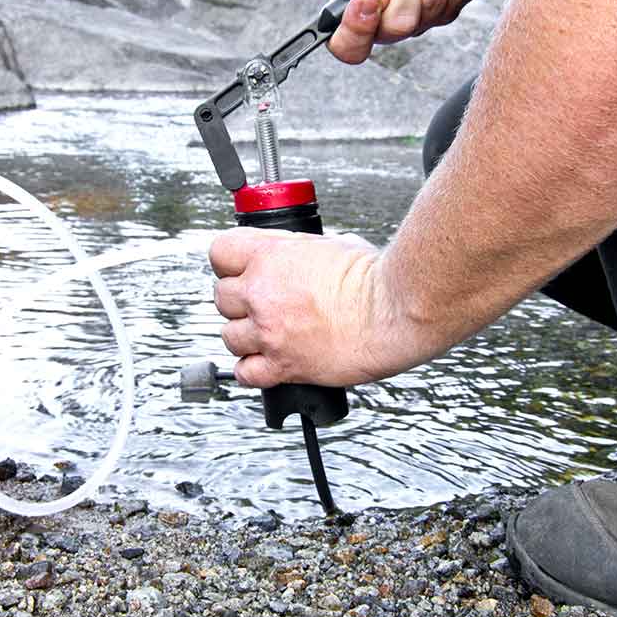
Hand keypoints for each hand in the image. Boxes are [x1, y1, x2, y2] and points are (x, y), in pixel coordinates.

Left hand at [208, 227, 435, 388]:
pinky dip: (252, 369)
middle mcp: (262, 293)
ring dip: (246, 335)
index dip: (229, 263)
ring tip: (269, 334)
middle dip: (240, 301)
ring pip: (229, 336)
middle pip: (221, 297)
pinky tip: (267, 361)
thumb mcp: (330, 244)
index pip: (220, 253)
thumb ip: (299, 251)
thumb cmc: (376, 277)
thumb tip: (293, 255)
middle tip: (262, 304)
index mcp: (271, 255)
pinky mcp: (284, 365)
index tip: (239, 270)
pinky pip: (245, 373)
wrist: (395, 311)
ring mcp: (270, 332)